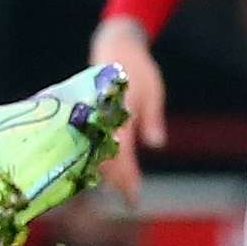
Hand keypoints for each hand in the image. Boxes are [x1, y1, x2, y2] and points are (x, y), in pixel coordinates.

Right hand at [90, 15, 164, 203]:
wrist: (114, 46)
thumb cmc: (139, 68)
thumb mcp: (153, 92)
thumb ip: (152, 119)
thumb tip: (156, 144)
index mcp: (118, 114)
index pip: (121, 154)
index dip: (126, 178)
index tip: (132, 198)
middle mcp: (101, 118)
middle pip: (104, 158)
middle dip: (117, 181)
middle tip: (129, 199)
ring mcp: (93, 117)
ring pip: (95, 151)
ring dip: (107, 172)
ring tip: (120, 188)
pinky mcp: (90, 116)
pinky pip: (92, 141)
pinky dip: (100, 157)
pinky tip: (107, 167)